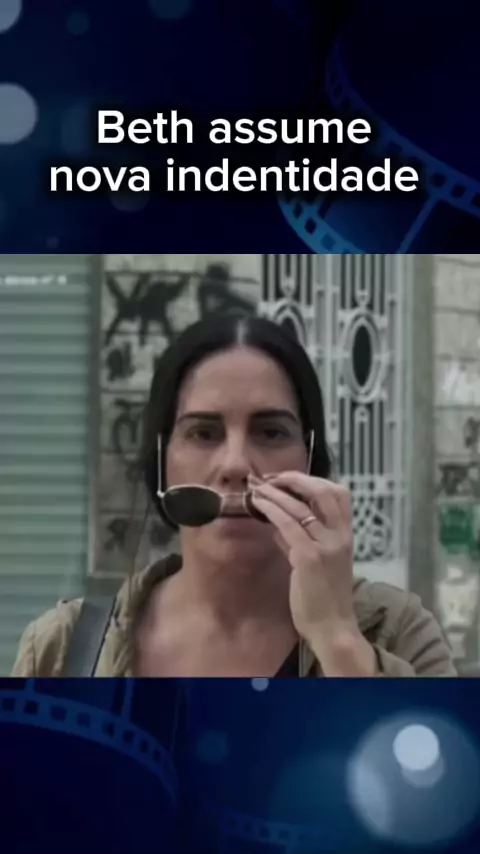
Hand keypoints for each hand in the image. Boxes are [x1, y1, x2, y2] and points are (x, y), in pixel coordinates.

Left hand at [250, 472, 375, 674]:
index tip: (288, 479)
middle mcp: (340, 536)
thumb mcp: (315, 562)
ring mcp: (326, 546)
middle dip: (295, 479)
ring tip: (257, 487)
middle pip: (324, 491)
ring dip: (276, 492)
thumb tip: (277, 522)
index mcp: (346, 535)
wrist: (332, 627)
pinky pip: (288, 525)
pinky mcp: (309, 558)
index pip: (339, 494)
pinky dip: (271, 510)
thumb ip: (298, 541)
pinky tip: (258, 505)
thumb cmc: (324, 598)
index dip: (313, 480)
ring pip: (301, 506)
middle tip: (271, 478)